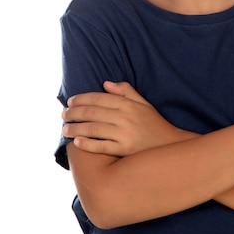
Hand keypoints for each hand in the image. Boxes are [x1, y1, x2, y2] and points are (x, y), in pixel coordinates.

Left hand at [62, 81, 195, 155]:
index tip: (70, 101)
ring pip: (93, 129)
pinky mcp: (124, 150)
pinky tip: (77, 141)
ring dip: (75, 128)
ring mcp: (124, 134)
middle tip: (63, 114)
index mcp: (129, 104)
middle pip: (93, 113)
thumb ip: (126, 91)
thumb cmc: (154, 124)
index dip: (82, 99)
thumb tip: (105, 83)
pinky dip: (87, 143)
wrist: (170, 146)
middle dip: (74, 112)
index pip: (100, 98)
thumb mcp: (143, 103)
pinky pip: (101, 146)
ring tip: (65, 129)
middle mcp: (125, 118)